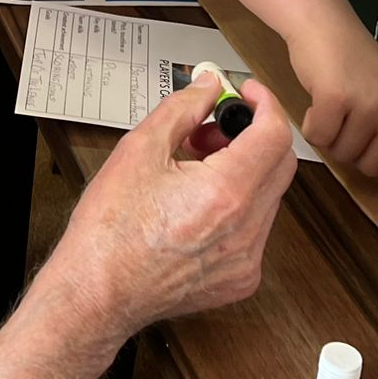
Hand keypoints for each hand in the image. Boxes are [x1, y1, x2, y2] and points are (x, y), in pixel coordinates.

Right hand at [63, 70, 296, 333]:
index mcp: (225, 192)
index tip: (247, 94)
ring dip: (244, 171)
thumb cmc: (109, 230)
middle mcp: (245, 229)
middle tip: (212, 130)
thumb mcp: (139, 149)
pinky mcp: (240, 279)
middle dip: (253, 135)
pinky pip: (256, 230)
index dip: (264, 104)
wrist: (96, 292)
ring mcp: (246, 259)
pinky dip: (238, 207)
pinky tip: (198, 205)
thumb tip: (209, 86)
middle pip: (281, 163)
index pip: (275, 134)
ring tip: (195, 169)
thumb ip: (183, 109)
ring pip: (268, 196)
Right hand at [285, 4, 377, 179]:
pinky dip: (311, 126)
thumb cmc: (352, 62)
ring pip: (342, 153)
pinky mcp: (336, 99)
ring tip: (331, 106)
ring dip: (329, 136)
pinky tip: (315, 103)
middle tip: (344, 121)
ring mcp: (367, 104)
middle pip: (371, 166)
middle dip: (351, 151)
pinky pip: (319, 138)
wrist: (324, 26)